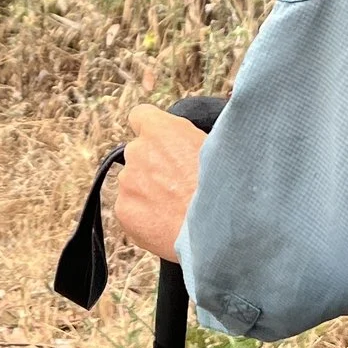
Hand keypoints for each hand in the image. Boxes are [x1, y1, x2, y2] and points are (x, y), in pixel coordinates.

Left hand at [117, 104, 206, 261]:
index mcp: (161, 130)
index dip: (152, 130)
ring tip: (176, 208)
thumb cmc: (224, 190)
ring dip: (148, 191)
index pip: (141, 115)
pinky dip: (144, 216)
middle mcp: (138, 151)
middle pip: (138, 153)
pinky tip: (167, 223)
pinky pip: (131, 209)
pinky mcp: (123, 210)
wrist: (215, 232)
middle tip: (178, 183)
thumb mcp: (217, 148)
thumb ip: (190, 138)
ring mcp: (127, 182)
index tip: (161, 142)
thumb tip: (188, 142)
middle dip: (153, 165)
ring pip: (134, 183)